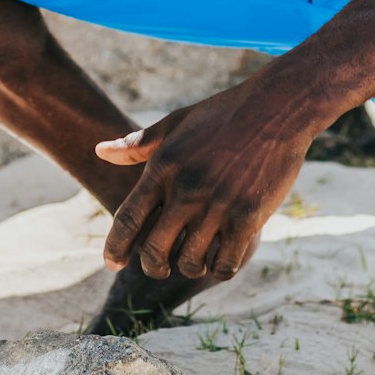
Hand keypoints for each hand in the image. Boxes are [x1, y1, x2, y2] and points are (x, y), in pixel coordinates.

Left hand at [94, 83, 308, 281]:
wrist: (275, 107)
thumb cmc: (222, 114)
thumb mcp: (176, 123)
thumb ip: (138, 144)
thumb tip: (99, 151)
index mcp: (164, 166)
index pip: (127, 219)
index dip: (115, 247)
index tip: (111, 263)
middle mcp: (186, 188)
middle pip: (154, 250)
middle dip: (152, 265)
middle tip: (158, 265)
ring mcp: (218, 204)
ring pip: (190, 262)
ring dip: (190, 265)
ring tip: (195, 257)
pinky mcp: (248, 217)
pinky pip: (226, 263)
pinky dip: (220, 268)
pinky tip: (221, 257)